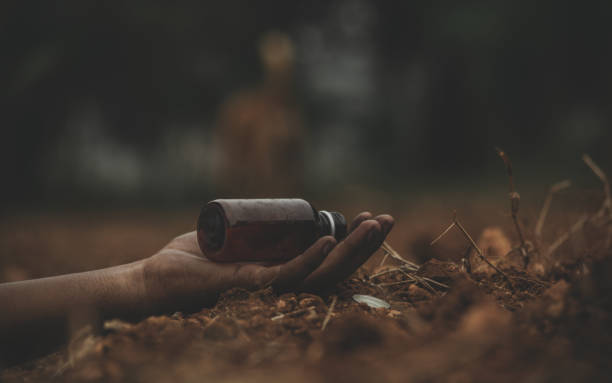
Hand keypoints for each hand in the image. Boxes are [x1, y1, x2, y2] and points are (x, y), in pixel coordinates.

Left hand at [143, 212, 393, 311]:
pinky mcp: (249, 287)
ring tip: (374, 225)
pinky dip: (311, 259)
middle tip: (388, 219)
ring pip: (320, 272)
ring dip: (350, 250)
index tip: (370, 217)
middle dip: (364, 244)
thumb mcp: (232, 236)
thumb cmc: (188, 260)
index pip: (327, 259)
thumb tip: (273, 211)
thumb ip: (253, 228)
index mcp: (280, 272)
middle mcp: (280, 284)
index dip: (353, 241)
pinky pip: (288, 275)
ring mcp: (267, 288)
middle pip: (333, 266)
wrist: (153, 279)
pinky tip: (330, 240)